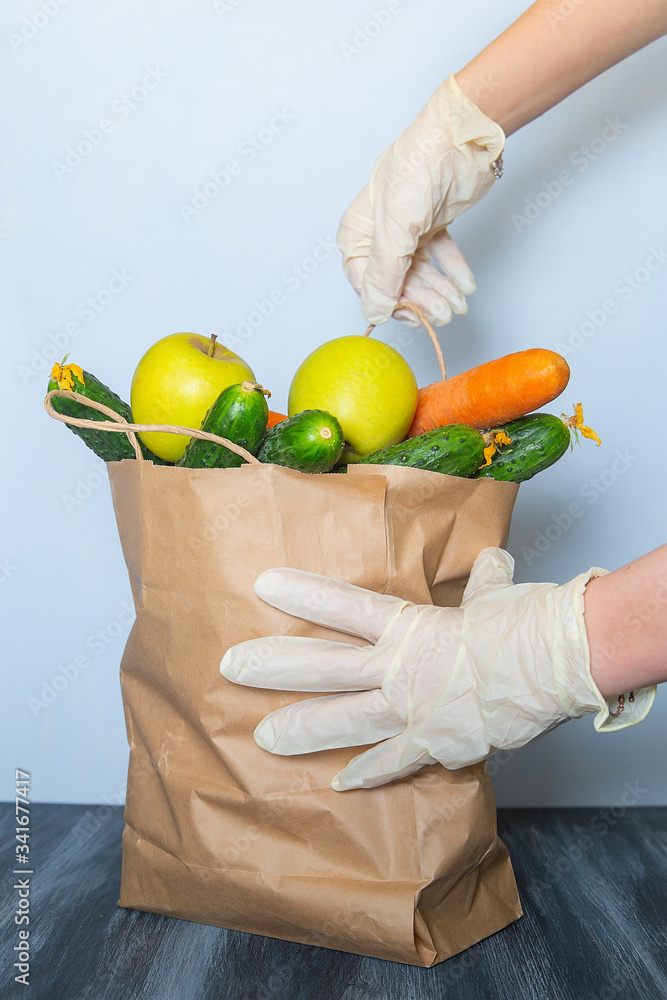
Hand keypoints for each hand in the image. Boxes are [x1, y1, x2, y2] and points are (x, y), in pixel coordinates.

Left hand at [220, 548, 654, 789]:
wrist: (555, 662)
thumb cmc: (527, 620)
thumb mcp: (499, 593)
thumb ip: (484, 581)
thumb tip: (492, 561)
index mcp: (409, 626)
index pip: (343, 605)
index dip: (302, 594)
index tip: (262, 585)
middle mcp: (398, 669)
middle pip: (323, 666)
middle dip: (275, 667)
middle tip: (232, 668)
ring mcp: (410, 710)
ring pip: (343, 720)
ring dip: (303, 729)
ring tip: (265, 738)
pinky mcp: (434, 742)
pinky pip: (394, 762)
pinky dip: (370, 773)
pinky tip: (340, 783)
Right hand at [337, 75, 504, 327]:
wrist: (462, 136)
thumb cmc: (419, 167)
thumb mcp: (396, 227)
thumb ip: (384, 274)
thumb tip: (375, 312)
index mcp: (357, 232)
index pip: (366, 282)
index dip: (389, 301)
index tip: (411, 315)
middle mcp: (378, 233)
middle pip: (397, 281)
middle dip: (422, 299)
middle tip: (444, 313)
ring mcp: (407, 229)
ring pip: (420, 272)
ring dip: (440, 290)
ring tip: (458, 301)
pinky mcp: (432, 224)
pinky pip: (440, 256)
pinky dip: (453, 271)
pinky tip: (465, 284)